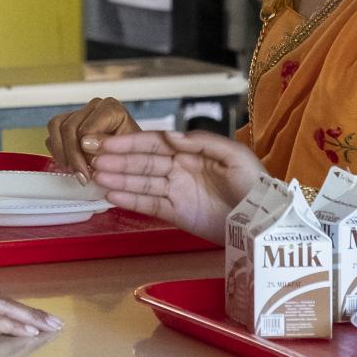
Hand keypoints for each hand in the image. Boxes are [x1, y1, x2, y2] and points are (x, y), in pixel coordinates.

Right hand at [46, 97, 138, 178]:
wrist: (130, 159)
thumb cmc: (130, 156)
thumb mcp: (125, 154)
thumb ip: (106, 146)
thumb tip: (86, 142)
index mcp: (111, 108)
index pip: (85, 128)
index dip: (84, 152)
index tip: (89, 170)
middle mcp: (95, 106)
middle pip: (69, 128)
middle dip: (73, 156)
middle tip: (81, 176)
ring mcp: (79, 113)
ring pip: (56, 127)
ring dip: (62, 153)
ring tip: (74, 170)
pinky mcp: (67, 122)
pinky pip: (52, 133)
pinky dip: (57, 151)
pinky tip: (69, 164)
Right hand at [88, 129, 262, 241]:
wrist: (263, 221)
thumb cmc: (254, 184)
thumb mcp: (235, 155)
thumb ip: (203, 142)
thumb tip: (170, 136)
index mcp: (191, 152)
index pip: (155, 144)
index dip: (130, 143)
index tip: (107, 144)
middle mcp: (179, 169)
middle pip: (142, 163)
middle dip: (117, 161)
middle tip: (92, 161)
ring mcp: (176, 192)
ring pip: (141, 183)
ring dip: (118, 179)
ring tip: (95, 177)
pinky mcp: (177, 214)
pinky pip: (149, 205)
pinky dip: (130, 201)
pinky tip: (111, 196)